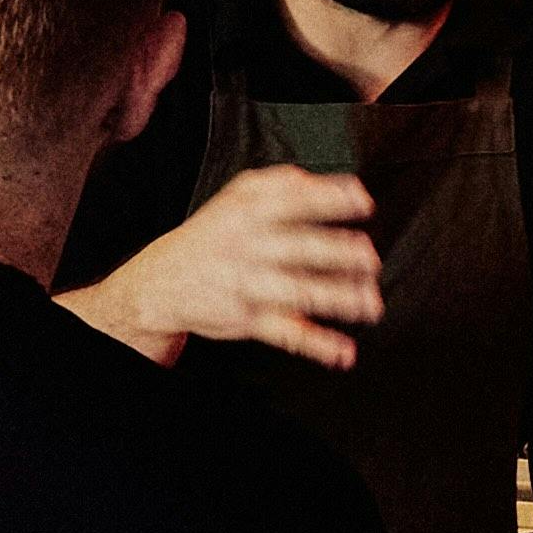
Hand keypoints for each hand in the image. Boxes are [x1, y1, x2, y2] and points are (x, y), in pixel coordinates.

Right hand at [72, 163, 383, 372]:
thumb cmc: (213, 235)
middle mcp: (248, 248)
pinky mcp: (248, 320)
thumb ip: (279, 183)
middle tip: (369, 258)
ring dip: (337, 298)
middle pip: (299, 248)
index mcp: (247, 213)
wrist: (163, 281)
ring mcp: (248, 286)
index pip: (293, 201)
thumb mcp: (236, 197)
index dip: (330, 199)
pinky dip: (317, 345)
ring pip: (297, 292)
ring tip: (369, 303)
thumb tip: (321, 181)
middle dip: (339, 254)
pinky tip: (343, 351)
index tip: (362, 202)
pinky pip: (286, 333)